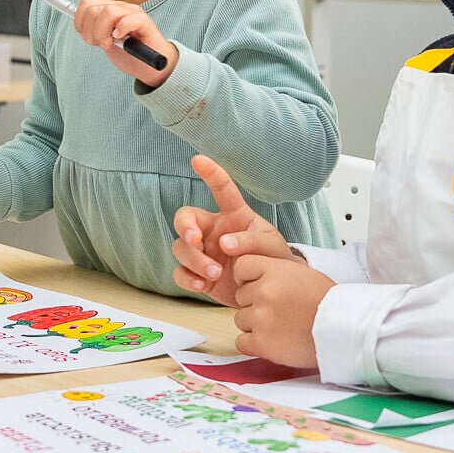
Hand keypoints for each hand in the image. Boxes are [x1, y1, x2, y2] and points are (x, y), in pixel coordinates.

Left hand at [68, 0, 177, 85]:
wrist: (150, 68)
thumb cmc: (129, 54)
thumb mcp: (105, 41)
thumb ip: (93, 31)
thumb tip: (80, 26)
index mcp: (110, 9)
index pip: (86, 3)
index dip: (80, 23)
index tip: (88, 37)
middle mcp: (121, 7)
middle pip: (93, 9)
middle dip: (90, 32)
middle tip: (101, 44)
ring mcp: (133, 13)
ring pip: (108, 12)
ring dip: (103, 33)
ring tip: (110, 44)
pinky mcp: (145, 23)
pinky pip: (128, 20)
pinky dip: (121, 30)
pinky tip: (121, 40)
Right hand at [172, 155, 290, 304]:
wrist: (271, 293)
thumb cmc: (273, 261)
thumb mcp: (272, 246)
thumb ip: (252, 241)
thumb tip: (224, 243)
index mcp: (233, 216)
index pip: (222, 190)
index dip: (210, 173)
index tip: (198, 160)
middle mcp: (212, 231)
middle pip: (185, 218)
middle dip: (184, 226)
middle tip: (194, 239)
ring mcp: (203, 253)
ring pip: (180, 248)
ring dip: (194, 260)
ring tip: (215, 274)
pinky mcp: (197, 275)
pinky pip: (180, 273)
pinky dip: (188, 279)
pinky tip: (202, 285)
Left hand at [230, 254, 332, 369]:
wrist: (343, 329)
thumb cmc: (329, 304)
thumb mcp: (303, 274)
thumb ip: (275, 273)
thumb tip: (253, 279)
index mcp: (275, 270)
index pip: (241, 267)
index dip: (247, 279)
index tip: (257, 287)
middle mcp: (264, 291)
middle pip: (240, 297)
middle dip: (255, 304)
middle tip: (279, 312)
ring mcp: (261, 317)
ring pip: (240, 320)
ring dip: (255, 326)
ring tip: (281, 327)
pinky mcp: (261, 342)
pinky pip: (242, 342)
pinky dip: (254, 344)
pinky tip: (275, 341)